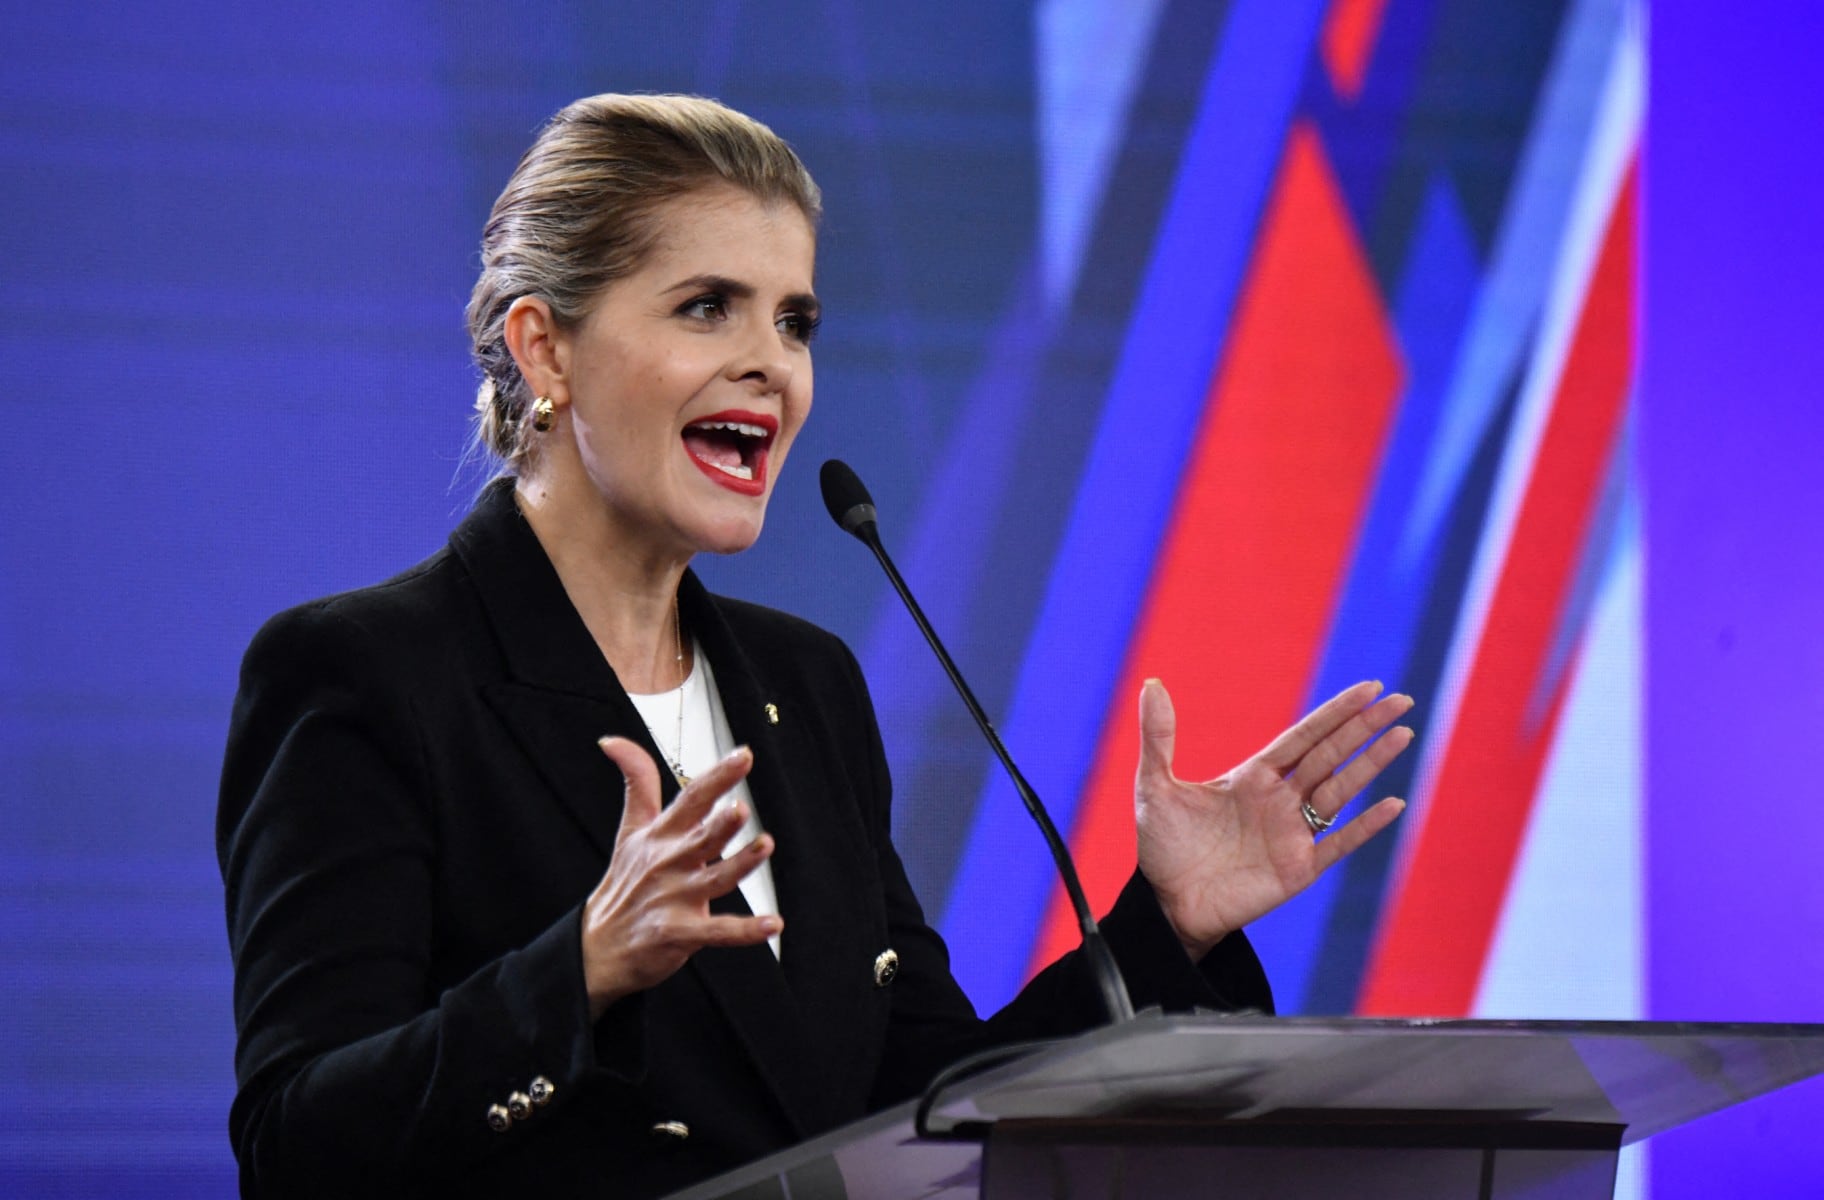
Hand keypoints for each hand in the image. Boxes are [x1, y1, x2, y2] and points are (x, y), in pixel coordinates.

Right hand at [581, 739, 781, 1017]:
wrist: (598, 947)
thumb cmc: (624, 882)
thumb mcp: (629, 829)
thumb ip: (636, 782)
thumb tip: (614, 741)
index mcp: (662, 835)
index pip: (692, 798)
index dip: (718, 777)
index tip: (744, 756)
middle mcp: (670, 863)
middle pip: (701, 838)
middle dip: (721, 824)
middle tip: (740, 808)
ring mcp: (675, 899)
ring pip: (715, 879)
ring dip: (741, 864)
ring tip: (765, 846)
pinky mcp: (680, 933)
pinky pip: (718, 931)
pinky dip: (745, 931)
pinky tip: (772, 924)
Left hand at [1134, 679, 1413, 960]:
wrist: (1167, 905)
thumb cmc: (1163, 847)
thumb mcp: (1156, 786)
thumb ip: (1158, 737)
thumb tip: (1152, 684)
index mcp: (1253, 777)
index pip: (1304, 736)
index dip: (1336, 712)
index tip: (1369, 688)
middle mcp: (1280, 800)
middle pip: (1331, 755)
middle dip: (1365, 727)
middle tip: (1402, 700)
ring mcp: (1293, 834)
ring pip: (1341, 790)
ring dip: (1371, 763)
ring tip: (1403, 735)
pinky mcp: (1298, 870)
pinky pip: (1339, 843)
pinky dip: (1365, 825)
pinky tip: (1391, 803)